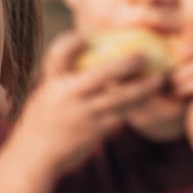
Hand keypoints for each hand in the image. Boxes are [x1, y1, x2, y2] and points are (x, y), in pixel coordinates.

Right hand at [0, 31, 161, 180]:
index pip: (59, 53)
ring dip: (142, 88)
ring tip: (157, 80)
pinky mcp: (94, 131)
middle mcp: (67, 95)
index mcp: (52, 82)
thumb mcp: (46, 95)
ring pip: (120, 97)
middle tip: (143, 55)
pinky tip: (146, 99)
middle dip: (126, 63)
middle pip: (102, 74)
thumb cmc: (41, 121)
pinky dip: (135, 106)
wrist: (35, 155)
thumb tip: (89, 59)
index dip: (72, 41)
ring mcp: (83, 114)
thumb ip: (63, 79)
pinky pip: (121, 115)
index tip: (86, 37)